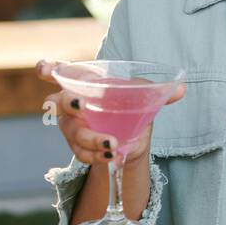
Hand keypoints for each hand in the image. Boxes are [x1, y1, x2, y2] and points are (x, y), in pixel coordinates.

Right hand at [36, 58, 185, 165]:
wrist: (132, 137)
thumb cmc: (130, 106)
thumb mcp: (143, 96)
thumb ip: (157, 91)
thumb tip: (181, 89)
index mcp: (85, 84)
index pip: (62, 72)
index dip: (49, 69)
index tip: (44, 68)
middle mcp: (73, 103)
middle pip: (58, 102)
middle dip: (67, 103)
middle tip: (80, 105)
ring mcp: (72, 126)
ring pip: (72, 132)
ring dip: (91, 138)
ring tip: (112, 144)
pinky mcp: (78, 146)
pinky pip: (82, 153)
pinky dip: (97, 155)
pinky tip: (112, 156)